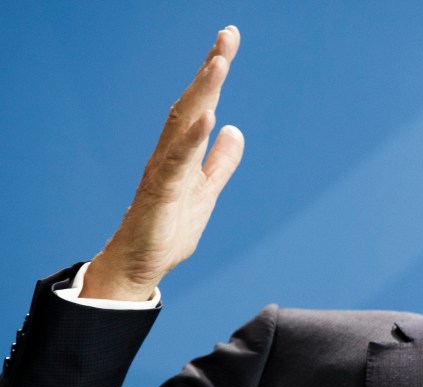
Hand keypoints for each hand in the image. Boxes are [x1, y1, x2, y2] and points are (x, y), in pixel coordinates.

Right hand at [81, 26, 243, 300]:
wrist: (139, 267)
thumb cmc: (167, 228)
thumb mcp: (206, 191)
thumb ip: (219, 163)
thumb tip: (235, 130)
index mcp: (182, 152)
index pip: (200, 105)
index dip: (214, 74)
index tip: (228, 41)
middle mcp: (170, 155)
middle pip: (191, 104)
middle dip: (210, 69)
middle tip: (227, 36)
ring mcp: (163, 173)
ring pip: (181, 125)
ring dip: (202, 93)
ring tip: (219, 64)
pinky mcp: (160, 195)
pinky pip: (176, 163)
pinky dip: (192, 139)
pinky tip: (208, 118)